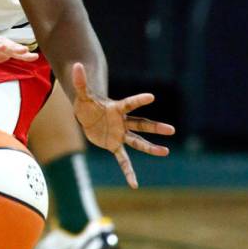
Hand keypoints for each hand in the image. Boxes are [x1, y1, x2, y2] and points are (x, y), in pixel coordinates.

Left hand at [71, 62, 174, 188]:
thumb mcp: (82, 94)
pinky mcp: (114, 145)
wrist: (88, 116)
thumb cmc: (87, 104)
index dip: (139, 100)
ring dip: (151, 148)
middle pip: (141, 125)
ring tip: (166, 152)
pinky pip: (123, 160)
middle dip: (155, 128)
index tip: (152, 96)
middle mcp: (123, 123)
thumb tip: (75, 64)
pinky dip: (128, 172)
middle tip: (172, 129)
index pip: (129, 103)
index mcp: (117, 109)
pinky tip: (134, 184)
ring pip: (138, 142)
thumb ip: (80, 82)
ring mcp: (121, 135)